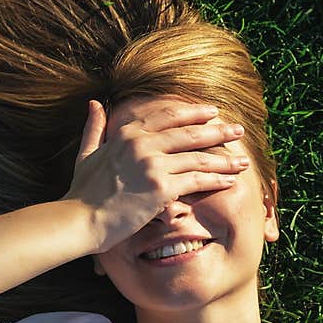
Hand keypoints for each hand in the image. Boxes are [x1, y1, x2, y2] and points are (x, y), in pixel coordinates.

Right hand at [61, 98, 248, 253]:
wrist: (79, 219)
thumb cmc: (82, 192)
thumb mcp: (86, 154)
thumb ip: (95, 128)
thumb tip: (95, 103)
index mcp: (127, 133)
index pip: (167, 116)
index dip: (193, 113)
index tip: (211, 112)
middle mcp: (142, 144)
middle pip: (189, 133)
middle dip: (218, 131)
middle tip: (238, 130)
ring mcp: (153, 165)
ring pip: (198, 157)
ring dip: (224, 159)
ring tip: (243, 160)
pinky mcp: (161, 188)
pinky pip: (197, 181)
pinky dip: (216, 180)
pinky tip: (230, 181)